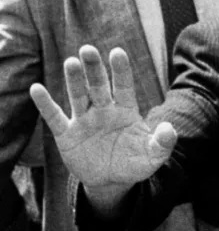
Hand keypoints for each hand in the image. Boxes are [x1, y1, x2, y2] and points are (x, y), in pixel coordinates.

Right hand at [29, 46, 175, 211]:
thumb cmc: (135, 163)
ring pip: (78, 95)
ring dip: (74, 80)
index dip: (121, 70)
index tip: (117, 52)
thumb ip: (162, 142)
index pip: (123, 86)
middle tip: (88, 49)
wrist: (112, 181)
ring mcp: (84, 120)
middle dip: (94, 68)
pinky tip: (36, 89)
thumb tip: (169, 129)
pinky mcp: (66, 134)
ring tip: (71, 62)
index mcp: (126, 110)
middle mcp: (104, 110)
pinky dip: (45, 104)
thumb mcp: (154, 156)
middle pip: (98, 85)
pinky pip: (55, 117)